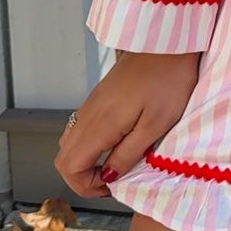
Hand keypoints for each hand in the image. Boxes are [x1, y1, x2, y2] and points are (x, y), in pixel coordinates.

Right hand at [53, 49, 201, 198]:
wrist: (166, 42)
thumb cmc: (168, 80)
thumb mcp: (155, 125)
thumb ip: (128, 154)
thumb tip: (109, 176)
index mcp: (100, 125)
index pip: (69, 167)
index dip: (85, 186)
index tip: (111, 188)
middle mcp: (88, 115)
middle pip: (63, 158)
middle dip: (82, 178)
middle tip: (111, 182)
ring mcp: (91, 105)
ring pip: (70, 143)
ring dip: (84, 162)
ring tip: (114, 165)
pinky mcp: (99, 98)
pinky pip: (81, 128)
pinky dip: (90, 145)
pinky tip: (116, 144)